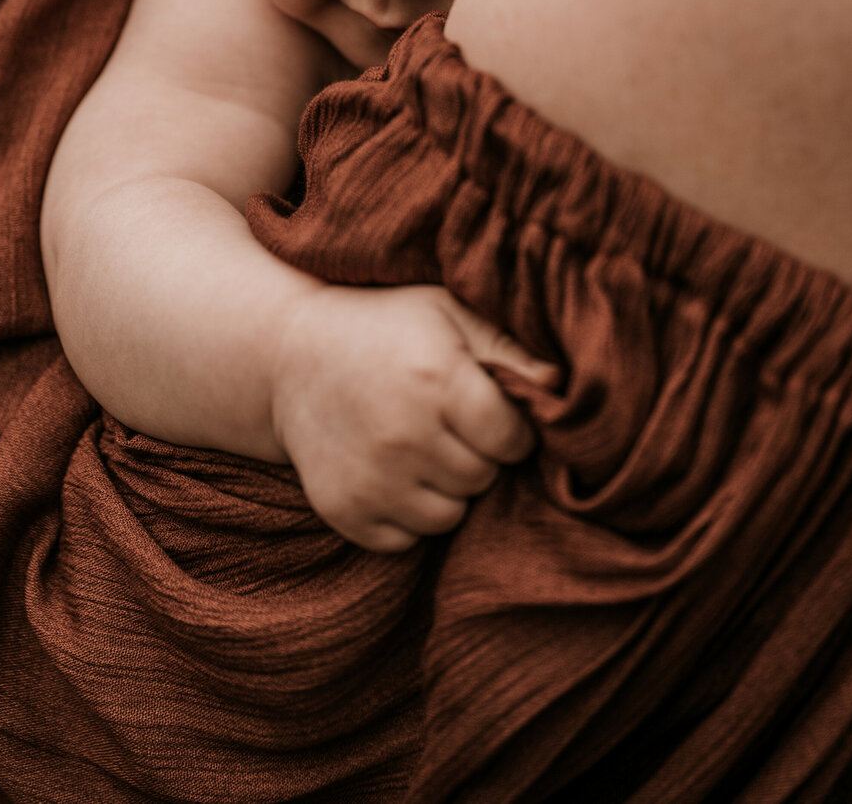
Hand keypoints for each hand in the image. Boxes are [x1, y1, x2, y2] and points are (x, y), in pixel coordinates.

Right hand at [270, 283, 556, 551]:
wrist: (288, 355)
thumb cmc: (385, 325)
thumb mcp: (446, 311)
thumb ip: (507, 346)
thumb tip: (562, 385)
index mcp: (436, 379)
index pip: (512, 439)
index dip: (510, 427)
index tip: (489, 409)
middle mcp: (404, 435)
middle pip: (482, 478)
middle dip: (477, 455)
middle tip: (448, 422)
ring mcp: (370, 479)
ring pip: (449, 516)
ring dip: (445, 488)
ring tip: (420, 444)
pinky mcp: (344, 510)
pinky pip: (406, 540)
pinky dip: (407, 513)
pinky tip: (391, 470)